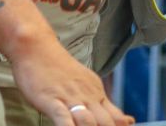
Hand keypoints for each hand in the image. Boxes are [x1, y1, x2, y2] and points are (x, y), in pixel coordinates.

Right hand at [11, 38, 131, 125]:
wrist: (37, 48)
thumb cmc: (59, 69)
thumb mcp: (87, 84)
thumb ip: (106, 105)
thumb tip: (129, 121)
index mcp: (97, 93)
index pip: (116, 118)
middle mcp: (87, 96)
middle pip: (105, 123)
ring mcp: (69, 98)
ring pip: (88, 122)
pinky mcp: (51, 100)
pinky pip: (63, 118)